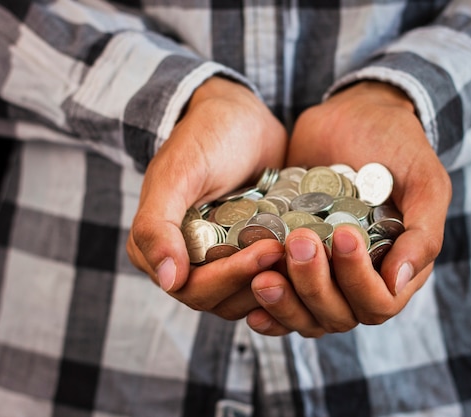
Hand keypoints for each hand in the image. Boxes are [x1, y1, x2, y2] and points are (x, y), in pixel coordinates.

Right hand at [127, 75, 287, 317]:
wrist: (241, 117)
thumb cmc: (205, 137)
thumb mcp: (178, 173)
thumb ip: (158, 225)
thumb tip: (168, 280)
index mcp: (159, 251)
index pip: (195, 289)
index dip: (232, 277)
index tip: (269, 250)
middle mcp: (188, 264)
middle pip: (225, 300)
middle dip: (259, 280)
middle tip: (292, 251)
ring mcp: (222, 261)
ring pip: (250, 297)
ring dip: (278, 285)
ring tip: (306, 258)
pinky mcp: (250, 254)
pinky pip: (268, 280)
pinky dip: (288, 276)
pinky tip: (311, 261)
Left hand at [246, 81, 450, 336]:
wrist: (354, 114)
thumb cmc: (396, 145)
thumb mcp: (424, 181)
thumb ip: (424, 232)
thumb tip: (399, 282)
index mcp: (396, 267)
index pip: (378, 303)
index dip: (358, 280)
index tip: (343, 234)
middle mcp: (361, 279)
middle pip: (337, 314)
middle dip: (315, 286)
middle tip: (297, 241)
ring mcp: (326, 275)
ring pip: (306, 316)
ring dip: (285, 303)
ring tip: (261, 278)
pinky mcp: (294, 264)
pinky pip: (281, 302)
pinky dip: (267, 308)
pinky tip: (250, 298)